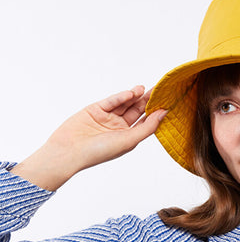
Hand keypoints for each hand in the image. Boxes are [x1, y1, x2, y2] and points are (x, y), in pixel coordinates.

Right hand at [42, 85, 167, 176]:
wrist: (70, 150)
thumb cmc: (99, 152)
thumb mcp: (129, 140)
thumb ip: (147, 127)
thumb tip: (163, 114)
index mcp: (128, 138)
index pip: (145, 122)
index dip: (156, 112)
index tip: (168, 102)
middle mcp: (119, 127)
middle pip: (137, 110)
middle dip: (147, 100)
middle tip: (159, 89)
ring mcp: (107, 118)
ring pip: (124, 104)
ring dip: (135, 96)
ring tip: (145, 89)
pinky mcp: (96, 109)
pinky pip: (111, 101)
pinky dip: (120, 97)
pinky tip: (130, 93)